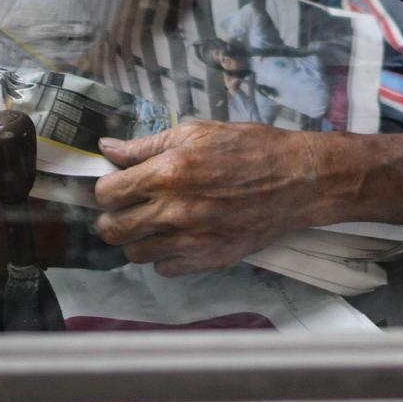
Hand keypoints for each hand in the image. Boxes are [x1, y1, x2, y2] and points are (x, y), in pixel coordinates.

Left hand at [93, 119, 341, 275]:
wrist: (297, 180)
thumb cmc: (250, 148)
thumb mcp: (196, 132)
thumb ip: (147, 144)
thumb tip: (108, 148)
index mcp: (167, 172)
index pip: (107, 193)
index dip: (105, 189)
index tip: (116, 185)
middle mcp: (174, 210)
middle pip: (112, 230)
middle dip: (112, 218)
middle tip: (125, 209)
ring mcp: (191, 240)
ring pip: (136, 254)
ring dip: (137, 240)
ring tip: (152, 224)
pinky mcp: (210, 259)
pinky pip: (166, 269)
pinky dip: (165, 257)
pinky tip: (177, 238)